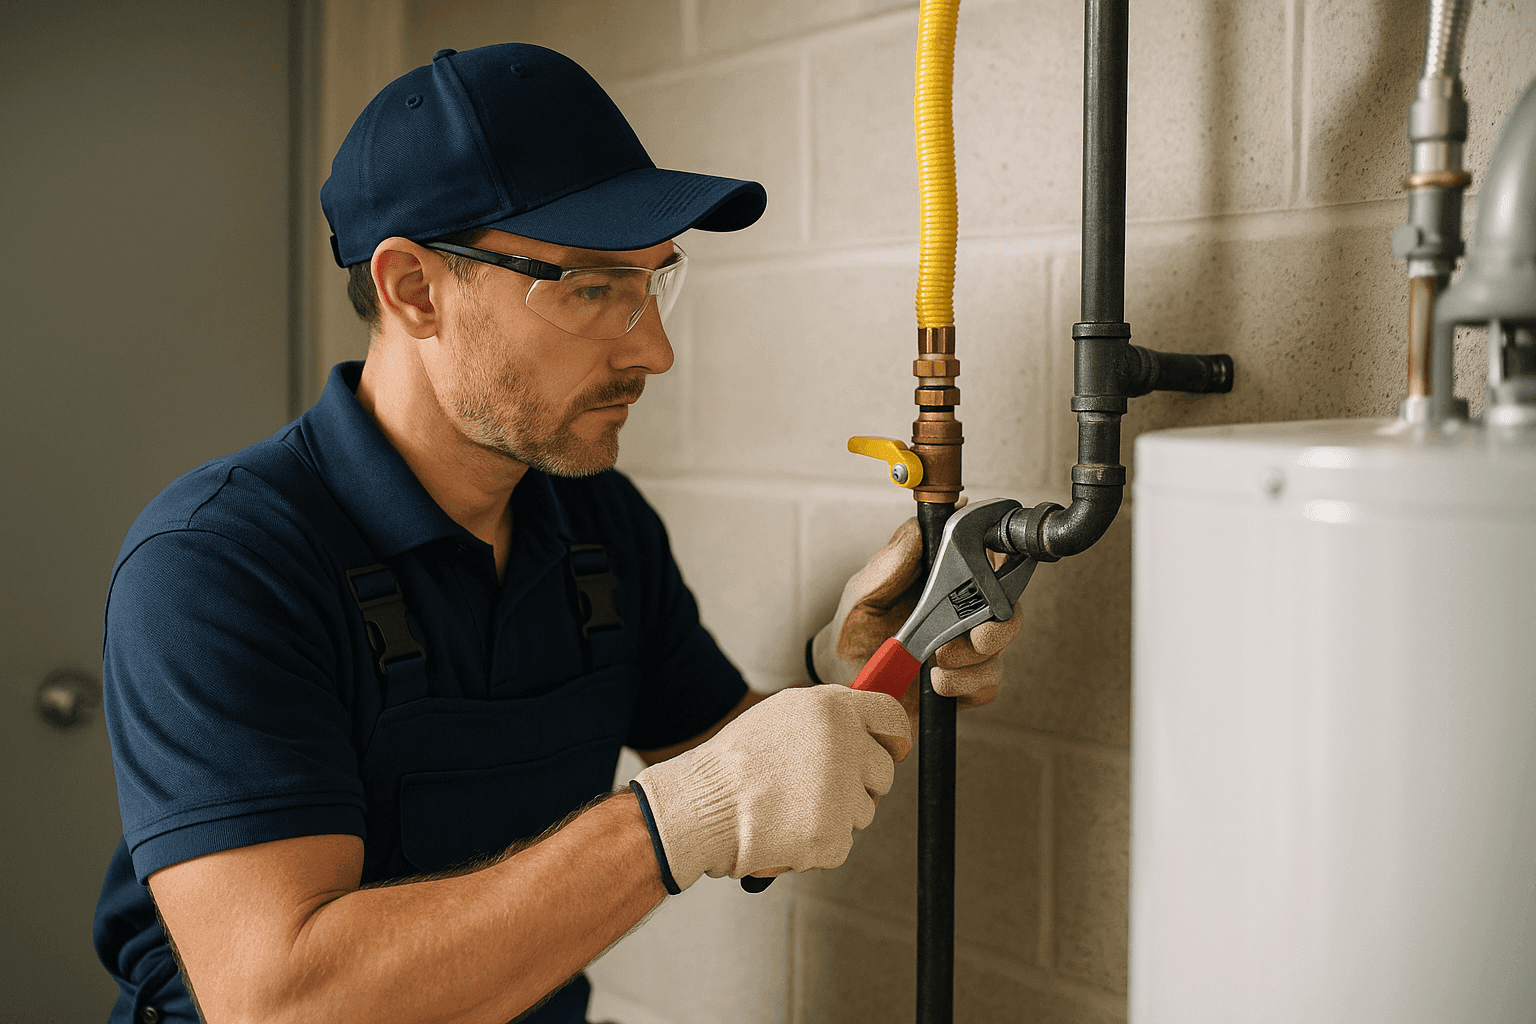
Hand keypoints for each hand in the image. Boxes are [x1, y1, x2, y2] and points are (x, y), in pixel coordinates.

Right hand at [630, 686, 909, 891]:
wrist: (701, 807)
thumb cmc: (734, 764)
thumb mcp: (782, 716)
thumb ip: (828, 718)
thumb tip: (866, 729)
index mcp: (832, 708)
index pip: (891, 716)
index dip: (895, 737)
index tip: (893, 750)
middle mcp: (844, 743)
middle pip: (883, 771)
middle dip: (859, 784)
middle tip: (818, 789)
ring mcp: (841, 791)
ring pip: (864, 810)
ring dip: (835, 815)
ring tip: (788, 806)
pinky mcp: (832, 835)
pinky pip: (842, 844)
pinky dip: (817, 845)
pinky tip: (785, 830)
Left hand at [810, 510, 1024, 708]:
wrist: (842, 682)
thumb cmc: (852, 632)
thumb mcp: (863, 593)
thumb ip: (891, 563)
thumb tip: (918, 526)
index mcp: (941, 582)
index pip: (988, 565)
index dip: (999, 569)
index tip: (987, 580)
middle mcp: (961, 613)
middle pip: (1007, 611)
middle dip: (994, 627)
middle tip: (972, 636)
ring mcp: (966, 649)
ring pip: (999, 649)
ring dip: (971, 658)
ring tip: (937, 660)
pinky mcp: (964, 684)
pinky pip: (987, 684)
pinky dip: (964, 684)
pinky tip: (936, 680)